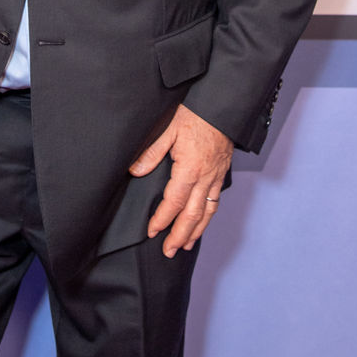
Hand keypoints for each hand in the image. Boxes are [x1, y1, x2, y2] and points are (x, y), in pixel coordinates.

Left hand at [129, 104, 232, 257]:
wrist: (221, 105)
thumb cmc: (195, 114)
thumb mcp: (168, 129)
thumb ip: (151, 152)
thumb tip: (135, 171)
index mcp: (189, 168)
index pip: (173, 202)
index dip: (162, 219)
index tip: (153, 231)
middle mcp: (205, 177)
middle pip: (192, 215)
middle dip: (179, 235)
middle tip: (168, 251)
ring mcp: (215, 176)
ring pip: (207, 212)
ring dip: (196, 231)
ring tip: (185, 245)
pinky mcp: (222, 173)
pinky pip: (216, 201)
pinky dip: (208, 216)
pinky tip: (203, 222)